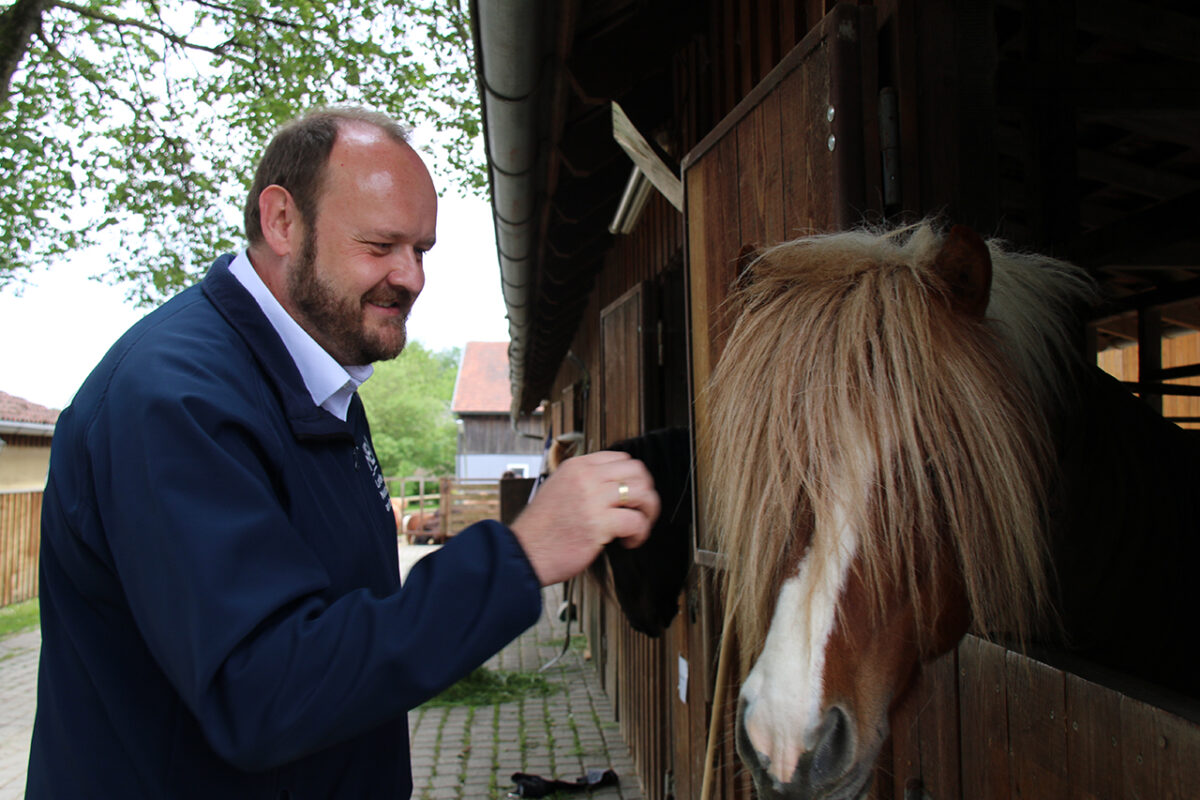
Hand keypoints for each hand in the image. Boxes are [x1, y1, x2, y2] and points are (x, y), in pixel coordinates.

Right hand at [510, 451, 659, 585]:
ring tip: (639, 525)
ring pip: (642, 493)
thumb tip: (611, 485)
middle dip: (646, 491)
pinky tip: (629, 541)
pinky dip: (639, 533)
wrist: (523, 552)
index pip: (620, 458)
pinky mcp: (598, 524)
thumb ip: (583, 482)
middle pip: (636, 471)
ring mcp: (593, 500)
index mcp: (577, 467)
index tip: (632, 493)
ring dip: (648, 511)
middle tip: (642, 509)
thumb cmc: (540, 528)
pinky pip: (636, 521)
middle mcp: (586, 478)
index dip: (632, 477)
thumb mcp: (558, 488)